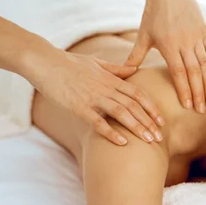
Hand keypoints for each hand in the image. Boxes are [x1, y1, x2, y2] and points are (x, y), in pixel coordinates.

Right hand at [32, 50, 163, 145]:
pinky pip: (98, 121)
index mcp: (111, 79)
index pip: (138, 94)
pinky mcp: (78, 106)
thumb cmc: (69, 63)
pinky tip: (123, 143)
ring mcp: (92, 97)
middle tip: (160, 138)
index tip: (162, 121)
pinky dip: (111, 132)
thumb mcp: (96, 63)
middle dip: (149, 122)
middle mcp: (106, 88)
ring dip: (137, 127)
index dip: (152, 108)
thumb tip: (134, 69)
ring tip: (148, 141)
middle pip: (134, 106)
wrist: (43, 61)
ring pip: (121, 113)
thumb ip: (116, 69)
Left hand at [124, 0, 205, 112]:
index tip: (188, 106)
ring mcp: (196, 37)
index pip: (178, 72)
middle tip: (202, 110)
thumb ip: (135, 55)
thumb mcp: (143, 34)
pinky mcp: (204, 32)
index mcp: (168, 45)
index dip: (184, 90)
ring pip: (205, 64)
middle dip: (198, 93)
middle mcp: (184, 42)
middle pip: (193, 72)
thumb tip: (126, 73)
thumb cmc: (153, 13)